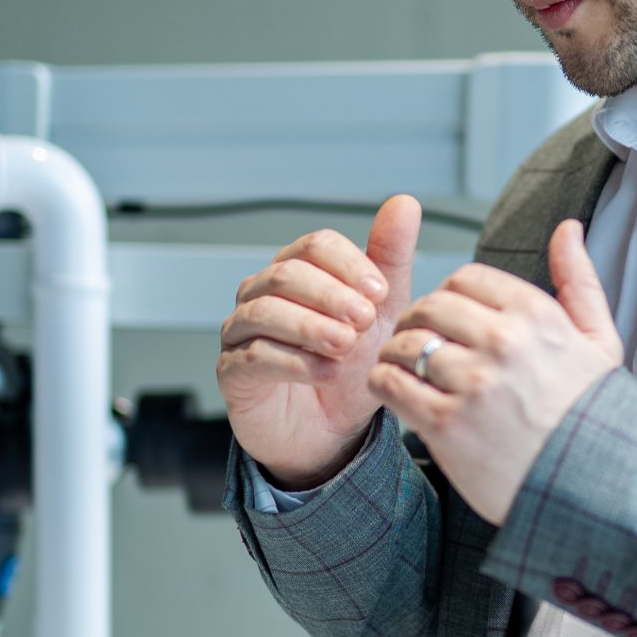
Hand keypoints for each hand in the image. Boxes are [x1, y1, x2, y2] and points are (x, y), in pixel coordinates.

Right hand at [217, 196, 422, 487]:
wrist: (329, 433)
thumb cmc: (349, 369)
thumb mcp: (382, 313)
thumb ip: (390, 259)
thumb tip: (404, 203)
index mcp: (297, 272)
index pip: (315, 245)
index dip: (349, 265)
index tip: (380, 292)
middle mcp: (261, 295)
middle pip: (287, 274)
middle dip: (331, 295)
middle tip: (366, 319)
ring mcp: (241, 332)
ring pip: (266, 311)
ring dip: (312, 326)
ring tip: (347, 346)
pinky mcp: (232, 372)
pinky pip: (254, 356)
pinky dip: (295, 362)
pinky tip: (327, 372)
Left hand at [368, 218, 622, 523]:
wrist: (593, 488)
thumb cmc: (594, 416)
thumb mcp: (600, 341)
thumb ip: (579, 280)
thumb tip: (567, 229)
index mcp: (537, 315)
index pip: (466, 279)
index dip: (449, 296)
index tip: (449, 320)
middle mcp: (503, 342)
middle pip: (431, 306)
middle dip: (416, 321)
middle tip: (417, 342)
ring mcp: (473, 384)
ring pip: (405, 343)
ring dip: (396, 352)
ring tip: (404, 369)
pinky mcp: (447, 425)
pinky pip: (392, 384)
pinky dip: (384, 384)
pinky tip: (396, 393)